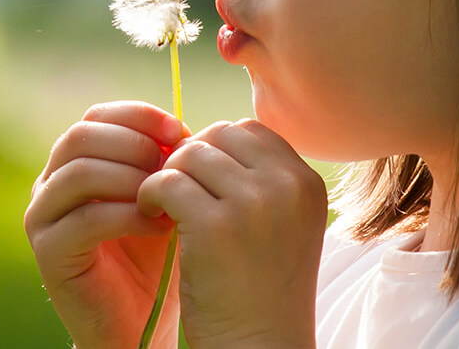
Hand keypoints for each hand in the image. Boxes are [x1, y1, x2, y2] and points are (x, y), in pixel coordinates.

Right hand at [26, 101, 190, 348]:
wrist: (138, 322)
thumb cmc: (154, 259)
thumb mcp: (162, 199)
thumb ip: (163, 164)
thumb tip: (180, 130)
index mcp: (74, 163)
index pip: (96, 116)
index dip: (137, 116)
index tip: (179, 130)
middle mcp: (49, 184)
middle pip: (81, 136)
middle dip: (134, 144)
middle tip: (173, 165)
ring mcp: (42, 218)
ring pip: (80, 172)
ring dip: (131, 179)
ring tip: (168, 198)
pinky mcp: (48, 252)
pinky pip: (86, 219)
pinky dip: (129, 216)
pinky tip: (161, 227)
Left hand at [138, 119, 326, 348]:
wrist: (260, 346)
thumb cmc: (260, 290)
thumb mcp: (279, 226)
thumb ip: (258, 180)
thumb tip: (206, 138)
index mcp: (308, 183)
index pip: (250, 131)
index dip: (215, 150)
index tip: (200, 182)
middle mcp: (288, 186)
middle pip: (219, 135)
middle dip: (189, 159)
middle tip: (175, 192)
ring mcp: (254, 203)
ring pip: (189, 154)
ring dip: (167, 176)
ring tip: (162, 207)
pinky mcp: (216, 225)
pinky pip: (166, 182)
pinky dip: (150, 195)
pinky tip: (153, 218)